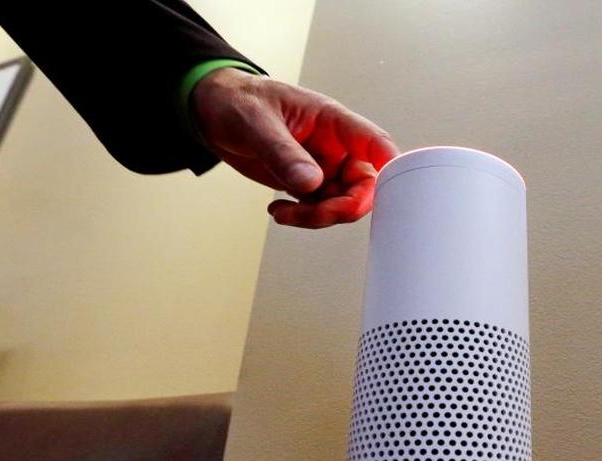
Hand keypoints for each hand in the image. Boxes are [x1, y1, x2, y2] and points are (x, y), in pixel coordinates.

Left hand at [191, 68, 398, 228]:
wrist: (211, 113)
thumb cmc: (237, 101)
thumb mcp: (256, 123)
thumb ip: (284, 154)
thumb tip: (312, 184)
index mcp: (332, 121)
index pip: (375, 144)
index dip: (389, 169)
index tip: (390, 192)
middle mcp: (334, 146)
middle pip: (364, 185)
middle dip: (343, 207)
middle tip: (314, 213)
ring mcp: (322, 167)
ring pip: (343, 204)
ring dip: (318, 217)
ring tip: (282, 213)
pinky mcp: (307, 184)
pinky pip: (320, 209)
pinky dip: (303, 218)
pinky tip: (278, 210)